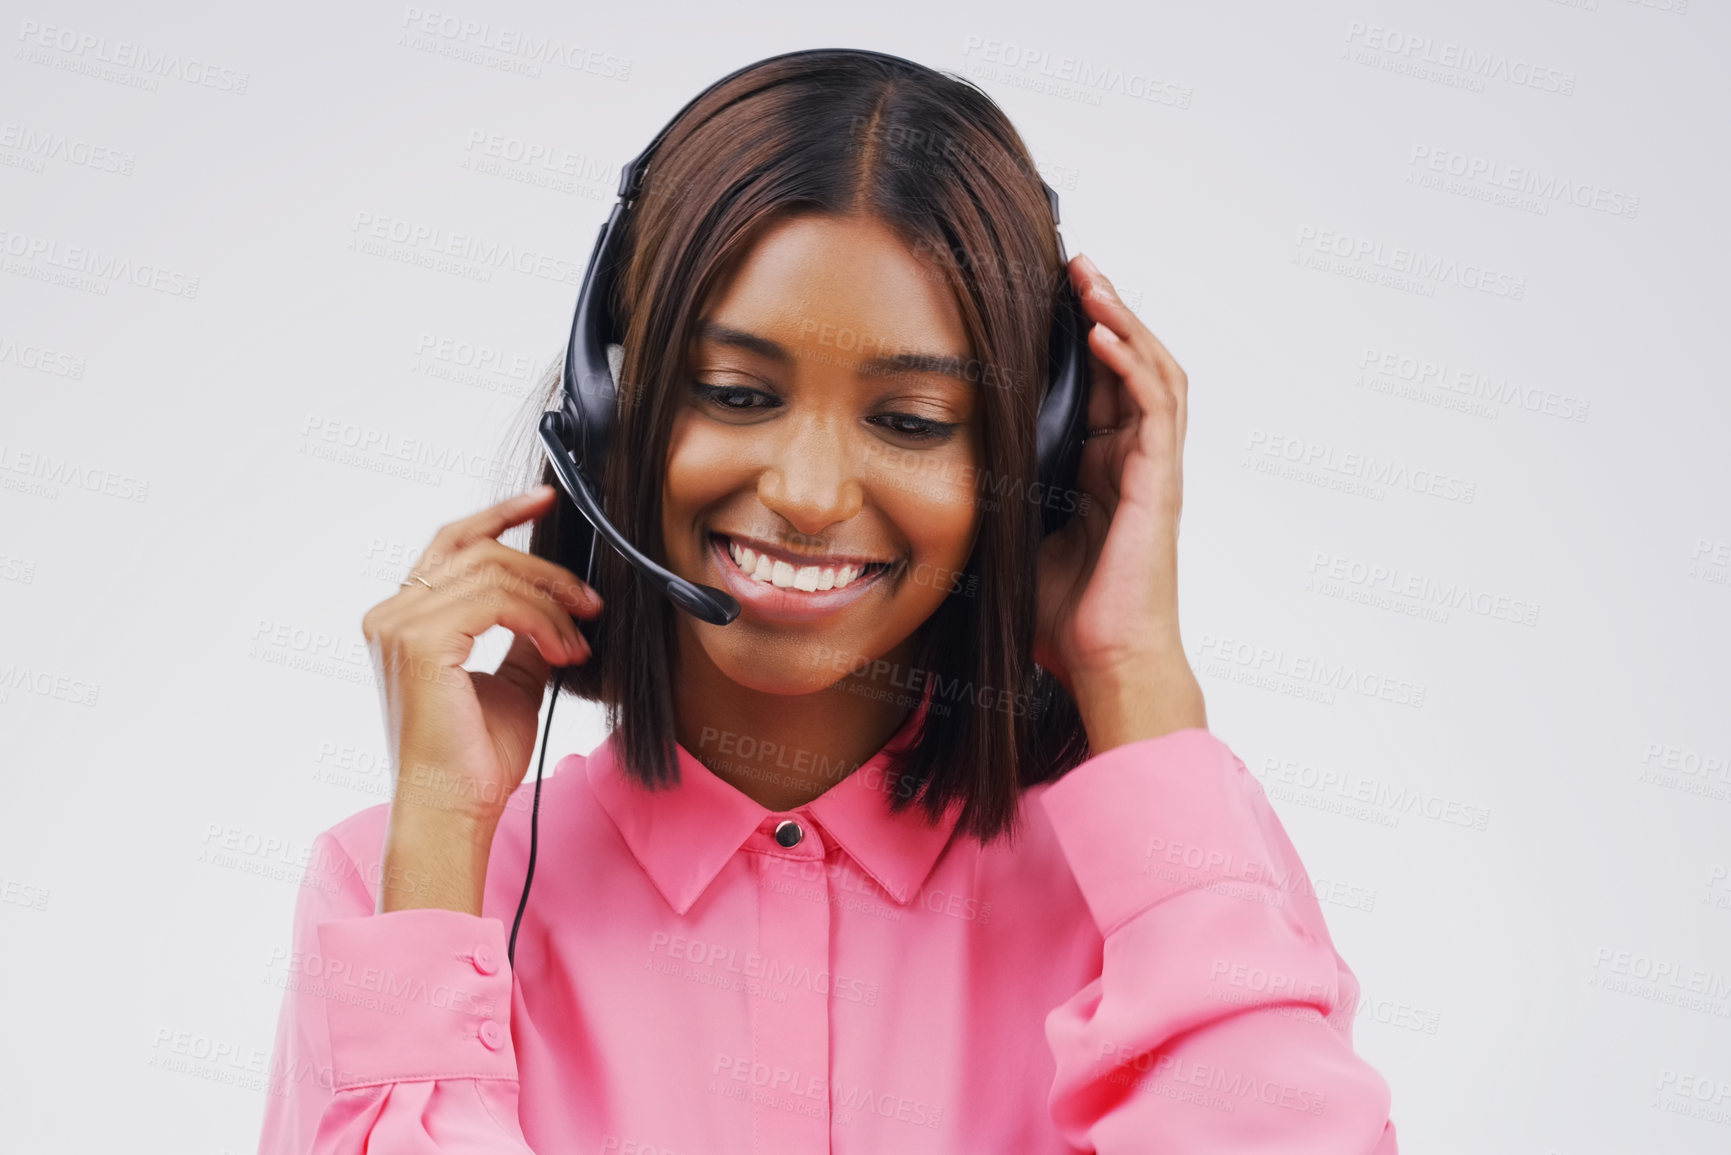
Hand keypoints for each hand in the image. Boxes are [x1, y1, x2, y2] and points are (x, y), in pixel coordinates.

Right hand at [359, 485, 600, 912]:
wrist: (454, 810)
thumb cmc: (476, 760)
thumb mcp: (513, 681)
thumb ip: (524, 634)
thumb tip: (557, 601)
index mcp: (404, 618)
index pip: (453, 543)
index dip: (501, 513)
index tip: (547, 501)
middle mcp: (391, 614)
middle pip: (478, 549)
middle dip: (545, 567)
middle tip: (590, 600)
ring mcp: (399, 625)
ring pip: (494, 572)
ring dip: (551, 601)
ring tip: (579, 641)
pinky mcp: (420, 642)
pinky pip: (497, 601)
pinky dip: (541, 620)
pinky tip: (563, 651)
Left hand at [1032, 254, 1204, 745]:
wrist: (1101, 664)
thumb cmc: (1063, 618)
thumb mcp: (1011, 539)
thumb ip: (993, 500)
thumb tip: (933, 475)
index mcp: (1102, 472)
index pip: (1100, 385)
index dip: (1081, 338)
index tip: (1046, 299)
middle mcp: (1132, 462)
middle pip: (1131, 363)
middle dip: (1104, 310)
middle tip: (1073, 266)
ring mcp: (1151, 470)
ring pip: (1151, 371)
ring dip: (1122, 320)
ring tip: (1091, 281)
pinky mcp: (1159, 483)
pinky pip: (1155, 407)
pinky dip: (1133, 364)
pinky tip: (1104, 333)